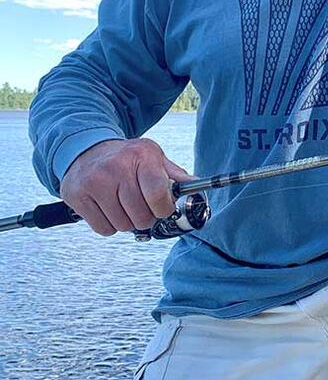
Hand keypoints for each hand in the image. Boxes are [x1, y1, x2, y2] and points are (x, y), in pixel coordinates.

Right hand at [60, 138, 193, 235]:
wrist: (86, 149)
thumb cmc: (126, 158)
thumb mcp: (152, 157)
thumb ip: (174, 174)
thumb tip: (198, 185)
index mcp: (141, 155)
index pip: (158, 194)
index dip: (164, 208)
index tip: (162, 207)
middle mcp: (116, 167)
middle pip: (141, 216)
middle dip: (146, 217)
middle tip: (140, 205)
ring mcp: (94, 182)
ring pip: (122, 226)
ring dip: (127, 221)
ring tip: (122, 204)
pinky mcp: (77, 196)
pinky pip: (103, 229)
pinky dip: (109, 225)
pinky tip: (107, 207)